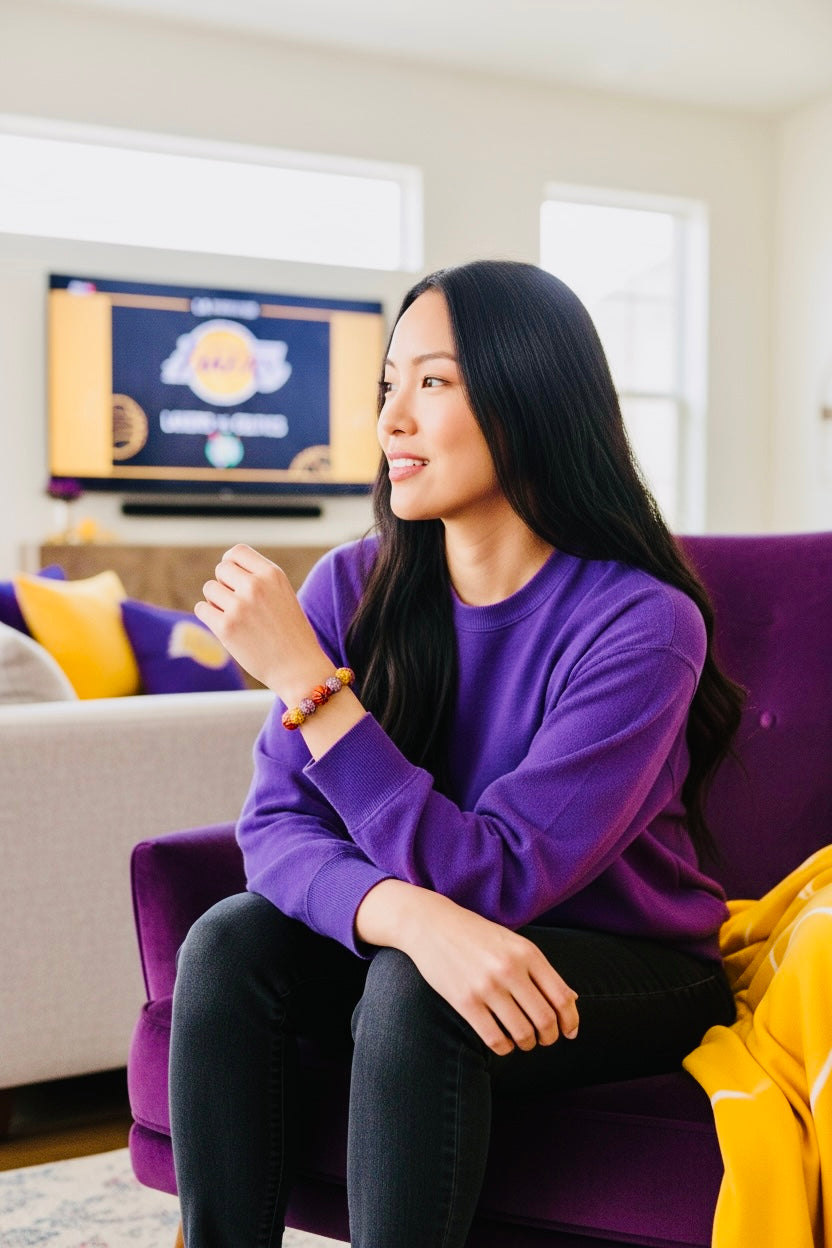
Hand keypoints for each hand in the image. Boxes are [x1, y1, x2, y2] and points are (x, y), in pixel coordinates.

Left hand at [195, 544, 329, 697]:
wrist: (298, 668)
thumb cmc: (291, 633)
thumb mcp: (282, 595)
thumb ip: (258, 579)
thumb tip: (225, 567)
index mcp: (272, 574)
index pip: (237, 551)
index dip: (231, 563)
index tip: (233, 578)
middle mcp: (255, 585)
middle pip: (221, 569)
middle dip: (225, 584)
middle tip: (237, 604)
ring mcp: (239, 606)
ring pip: (209, 589)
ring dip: (216, 601)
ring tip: (235, 617)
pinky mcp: (226, 627)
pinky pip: (202, 609)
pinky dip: (208, 616)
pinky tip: (225, 626)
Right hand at [357, 881, 579, 1055]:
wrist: (431, 925)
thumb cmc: (476, 935)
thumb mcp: (514, 943)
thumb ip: (541, 970)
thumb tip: (571, 1000)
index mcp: (527, 953)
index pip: (562, 997)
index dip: (570, 1021)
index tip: (569, 1032)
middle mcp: (510, 969)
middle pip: (545, 1020)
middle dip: (549, 1037)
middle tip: (544, 1039)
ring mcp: (486, 986)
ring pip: (522, 1033)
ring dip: (528, 1044)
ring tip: (524, 1040)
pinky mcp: (465, 1001)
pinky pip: (495, 1039)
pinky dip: (505, 1048)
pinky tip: (503, 1042)